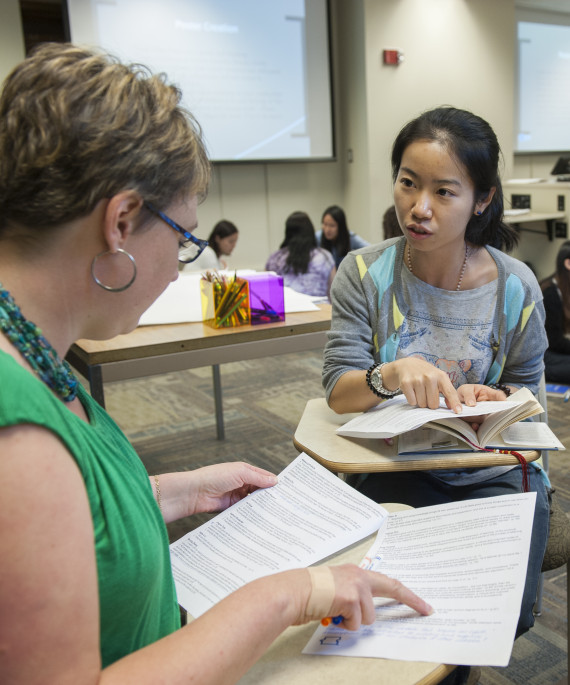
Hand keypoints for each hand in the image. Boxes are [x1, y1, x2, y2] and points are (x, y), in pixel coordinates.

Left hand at [186, 462, 277, 513]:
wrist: (195, 492)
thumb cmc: (214, 477)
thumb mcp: (240, 473)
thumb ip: (258, 477)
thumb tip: (274, 480)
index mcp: (244, 471)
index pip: (263, 476)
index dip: (273, 482)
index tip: (285, 490)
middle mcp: (241, 483)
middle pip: (259, 489)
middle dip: (269, 495)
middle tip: (282, 502)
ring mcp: (236, 495)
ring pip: (253, 501)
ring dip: (260, 505)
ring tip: (274, 511)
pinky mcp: (232, 507)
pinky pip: (245, 510)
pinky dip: (252, 513)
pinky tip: (260, 517)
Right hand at [293, 564, 432, 629]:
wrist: (292, 591)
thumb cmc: (307, 592)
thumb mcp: (334, 588)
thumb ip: (350, 595)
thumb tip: (359, 613)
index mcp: (355, 572)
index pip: (386, 581)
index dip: (405, 593)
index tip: (421, 603)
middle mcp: (358, 575)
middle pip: (392, 588)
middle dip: (411, 600)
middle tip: (426, 609)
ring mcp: (356, 586)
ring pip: (369, 616)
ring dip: (354, 621)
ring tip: (335, 614)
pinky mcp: (351, 599)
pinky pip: (355, 623)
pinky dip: (344, 625)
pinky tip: (332, 615)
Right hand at [384, 358, 461, 412]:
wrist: (407, 364)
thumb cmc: (426, 373)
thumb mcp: (439, 378)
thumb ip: (447, 391)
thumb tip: (451, 406)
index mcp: (441, 376)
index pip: (450, 392)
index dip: (455, 403)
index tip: (458, 411)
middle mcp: (430, 377)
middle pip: (433, 404)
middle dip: (430, 403)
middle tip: (426, 394)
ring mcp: (417, 380)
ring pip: (422, 404)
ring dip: (420, 401)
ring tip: (419, 391)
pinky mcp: (406, 383)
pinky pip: (412, 402)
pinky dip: (412, 400)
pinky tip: (412, 391)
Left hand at [457, 383, 510, 429]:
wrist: (456, 401)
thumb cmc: (464, 392)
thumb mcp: (465, 389)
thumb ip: (468, 395)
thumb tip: (472, 404)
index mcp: (487, 393)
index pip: (498, 395)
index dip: (502, 399)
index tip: (505, 403)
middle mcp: (489, 404)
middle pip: (495, 409)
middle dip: (494, 413)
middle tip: (489, 414)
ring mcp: (484, 413)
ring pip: (486, 418)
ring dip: (479, 419)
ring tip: (470, 417)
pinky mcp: (478, 420)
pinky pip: (480, 424)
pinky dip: (477, 426)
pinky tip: (474, 426)